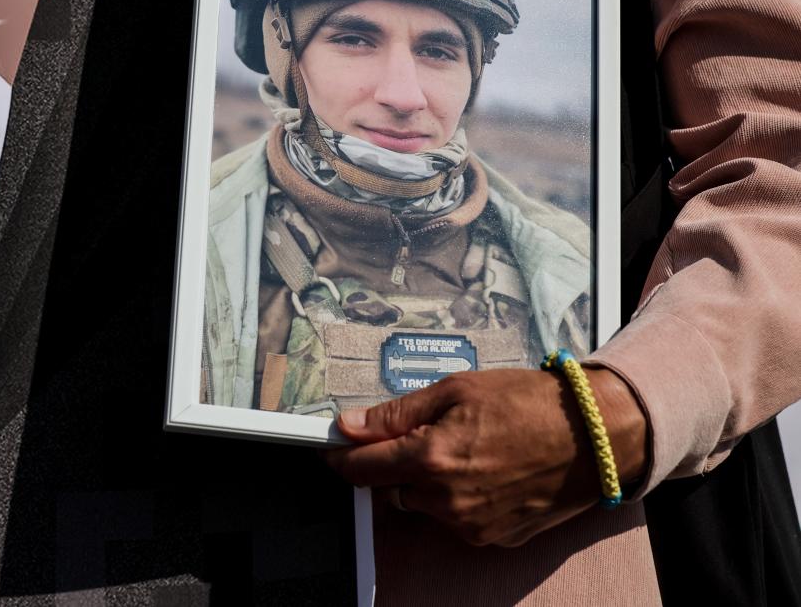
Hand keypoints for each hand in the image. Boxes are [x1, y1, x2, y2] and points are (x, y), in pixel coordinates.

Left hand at [325, 367, 646, 546]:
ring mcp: (471, 525)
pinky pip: (457, 518)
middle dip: (397, 463)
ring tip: (469, 447)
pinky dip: (460, 497)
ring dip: (430, 481)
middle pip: (391, 487)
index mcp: (431, 458)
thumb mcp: (456, 389)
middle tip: (427, 432)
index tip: (333, 445)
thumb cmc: (529, 404)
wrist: (595, 436)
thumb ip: (397, 413)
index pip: (361, 468)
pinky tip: (488, 470)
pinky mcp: (493, 538)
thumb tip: (350, 425)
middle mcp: (446, 500)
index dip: (341, 455)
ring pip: (424, 504)